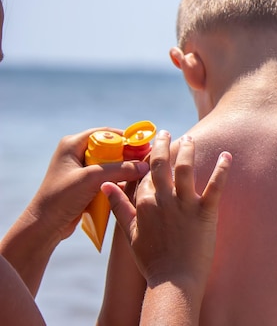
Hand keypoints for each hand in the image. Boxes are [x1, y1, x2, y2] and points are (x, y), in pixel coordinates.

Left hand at [28, 127, 149, 242]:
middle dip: (128, 154)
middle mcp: (76, 154)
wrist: (45, 226)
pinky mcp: (84, 184)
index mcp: (72, 145)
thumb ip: (119, 169)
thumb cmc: (61, 198)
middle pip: (110, 148)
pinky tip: (132, 184)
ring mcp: (81, 170)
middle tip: (147, 159)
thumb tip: (145, 166)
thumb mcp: (92, 179)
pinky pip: (107, 177)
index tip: (145, 144)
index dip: (126, 138)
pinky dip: (118, 179)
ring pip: (110, 164)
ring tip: (143, 172)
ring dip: (124, 168)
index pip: (105, 134)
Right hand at [102, 130, 230, 289]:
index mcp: (144, 202)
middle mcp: (163, 199)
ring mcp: (184, 205)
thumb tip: (106, 185)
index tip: (154, 146)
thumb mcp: (129, 232)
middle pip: (162, 162)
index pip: (146, 172)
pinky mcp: (205, 212)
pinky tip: (227, 155)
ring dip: (189, 150)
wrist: (173, 281)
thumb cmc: (151, 260)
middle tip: (168, 132)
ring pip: (186, 168)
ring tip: (191, 138)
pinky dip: (223, 169)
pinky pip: (215, 185)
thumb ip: (119, 206)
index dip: (150, 158)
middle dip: (164, 143)